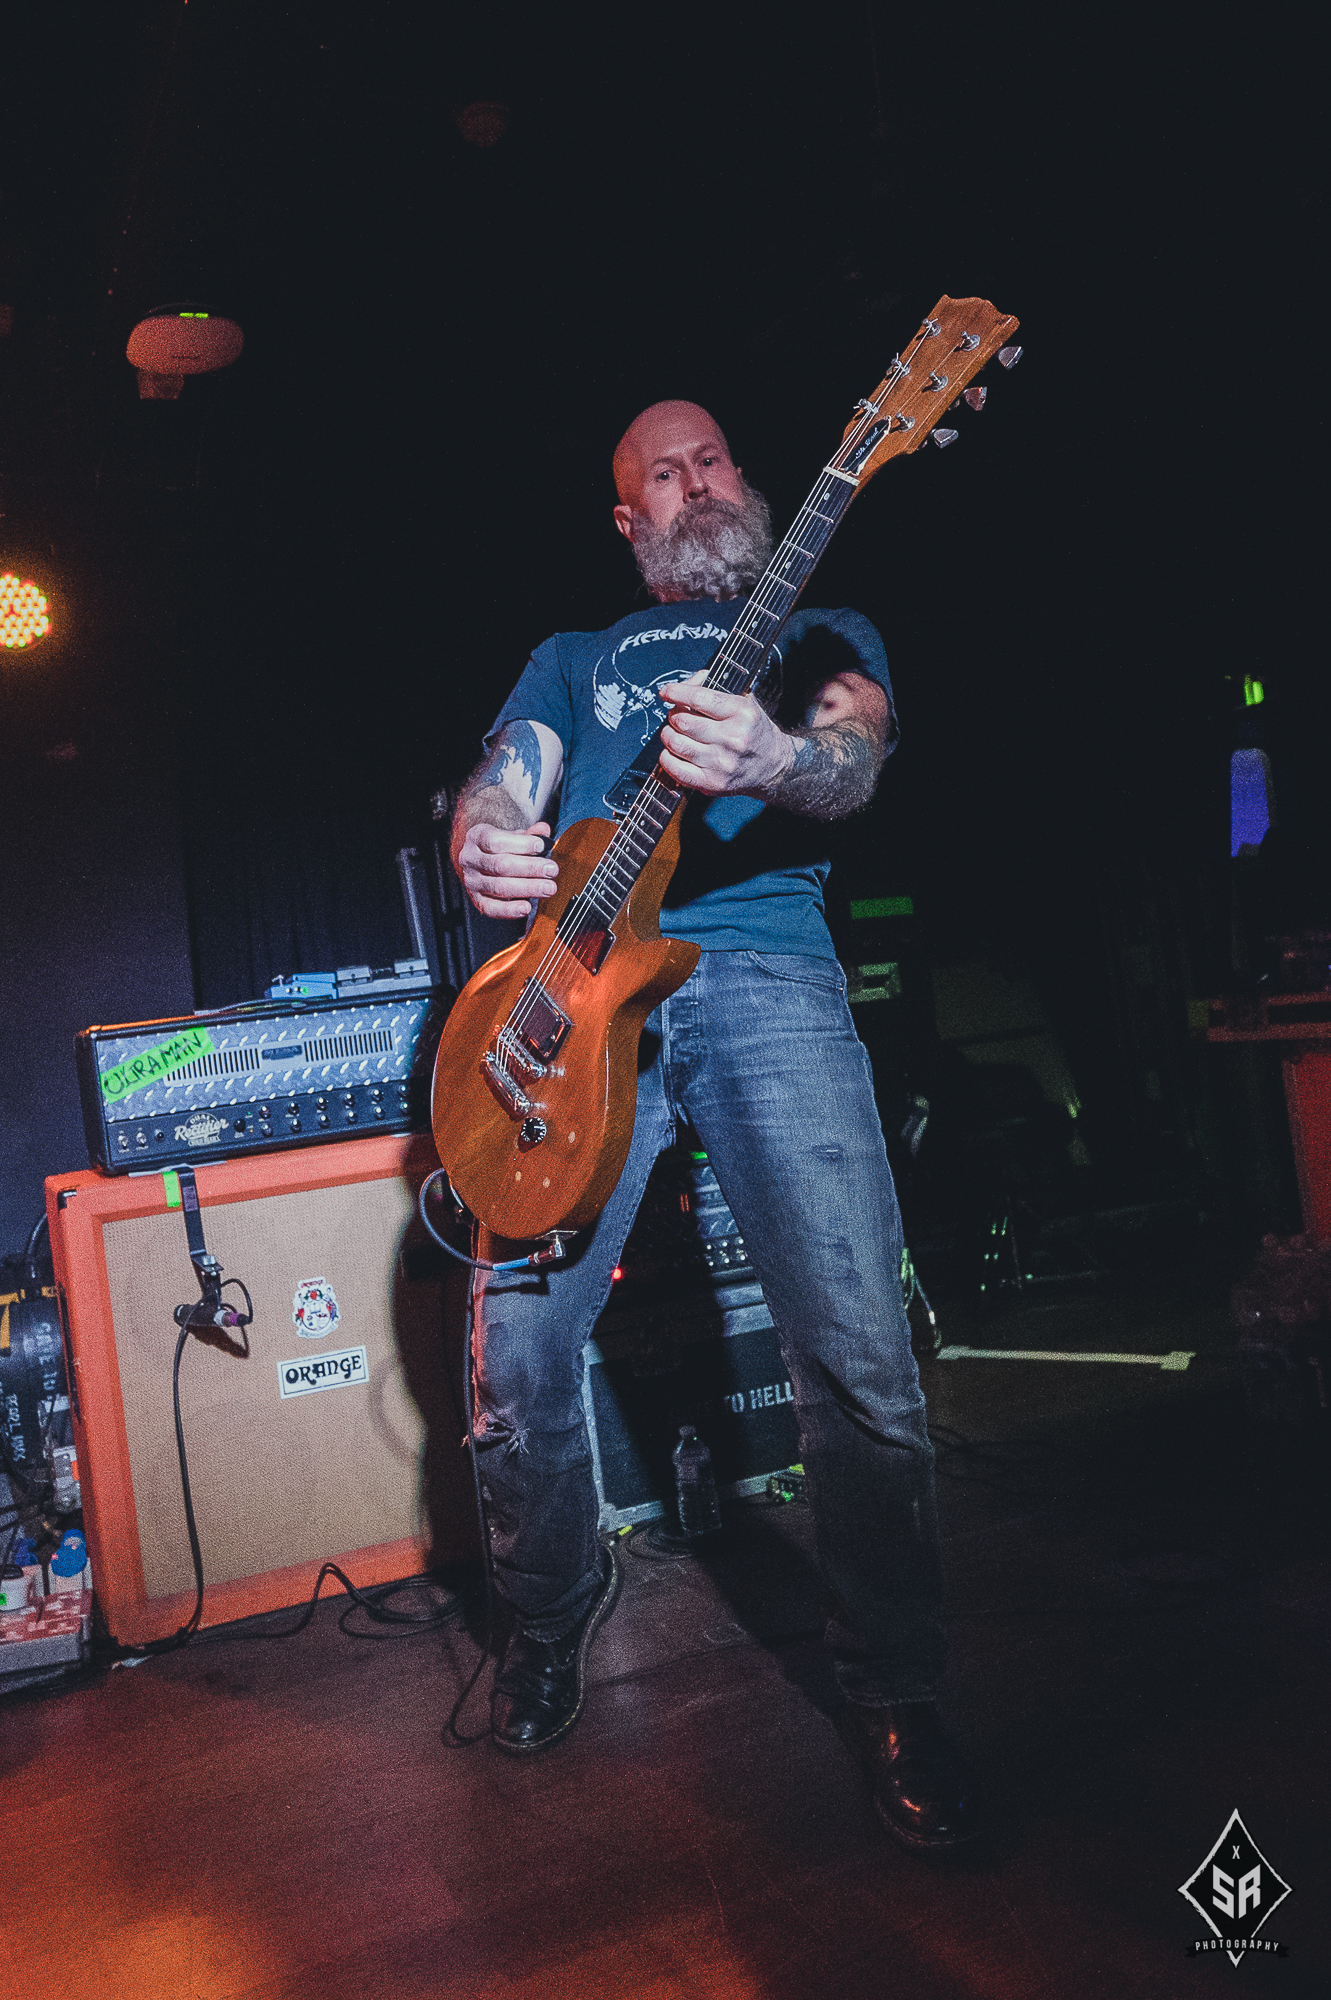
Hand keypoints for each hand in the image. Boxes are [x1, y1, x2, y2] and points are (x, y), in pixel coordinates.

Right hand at [456, 821, 557, 918]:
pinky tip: (527, 907)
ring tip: (548, 888)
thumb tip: (544, 830)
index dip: (521, 844)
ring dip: (527, 888)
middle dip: (530, 868)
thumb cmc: (498, 847)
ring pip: (499, 887)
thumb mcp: (512, 835)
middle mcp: (471, 859)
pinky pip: (492, 908)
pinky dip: (510, 910)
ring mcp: (472, 881)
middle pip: (500, 865)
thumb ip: (529, 834)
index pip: (496, 841)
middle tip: (551, 870)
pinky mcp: (476, 900)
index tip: (542, 846)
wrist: (478, 861)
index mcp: (477, 837)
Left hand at [657, 679, 794, 796]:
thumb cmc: (754, 731)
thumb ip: (713, 688)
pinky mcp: (712, 783)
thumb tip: (684, 685)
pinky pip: (676, 769)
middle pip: (683, 721)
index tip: (667, 692)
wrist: (773, 766)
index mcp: (742, 713)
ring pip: (676, 743)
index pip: (699, 698)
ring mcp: (721, 762)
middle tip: (677, 716)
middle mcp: (733, 738)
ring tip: (675, 733)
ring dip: (669, 735)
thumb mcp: (744, 701)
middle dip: (674, 715)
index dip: (677, 693)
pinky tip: (673, 752)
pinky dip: (667, 758)